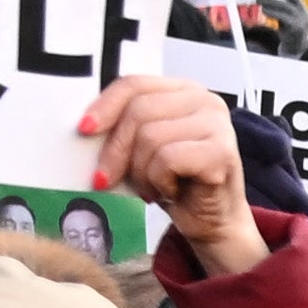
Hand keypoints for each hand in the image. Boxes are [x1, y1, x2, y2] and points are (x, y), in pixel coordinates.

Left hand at [79, 78, 261, 272]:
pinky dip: (160, 181)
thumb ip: (126, 125)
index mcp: (185, 90)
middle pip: (139, 112)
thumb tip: (85, 125)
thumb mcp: (145, 146)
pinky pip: (168, 160)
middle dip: (116, 150)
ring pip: (150, 137)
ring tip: (152, 187)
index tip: (84, 130)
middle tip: (107, 178)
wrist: (214, 222)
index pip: (134, 85)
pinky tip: (172, 192)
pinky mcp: (223, 152)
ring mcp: (218, 125)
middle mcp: (206, 101)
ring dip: (142, 172)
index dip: (104, 106)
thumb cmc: (178, 183)